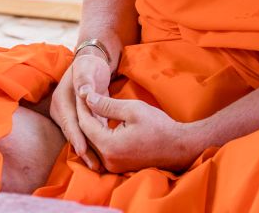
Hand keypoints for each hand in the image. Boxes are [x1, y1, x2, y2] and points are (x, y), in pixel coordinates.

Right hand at [48, 52, 111, 169]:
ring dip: (88, 151)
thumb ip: (85, 79)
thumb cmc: (90, 65)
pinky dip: (92, 145)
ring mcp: (69, 117)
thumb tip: (83, 93)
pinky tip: (101, 158)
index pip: (69, 121)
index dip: (76, 136)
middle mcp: (62, 110)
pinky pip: (84, 135)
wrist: (91, 63)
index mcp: (61, 99)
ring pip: (79, 136)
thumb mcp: (87, 67)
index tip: (83, 150)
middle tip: (95, 165)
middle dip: (83, 150)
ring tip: (99, 166)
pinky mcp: (77, 120)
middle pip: (72, 133)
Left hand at [78, 93, 202, 174]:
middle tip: (82, 97)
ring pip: (91, 143)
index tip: (81, 91)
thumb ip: (107, 105)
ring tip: (89, 106)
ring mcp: (112, 166)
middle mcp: (107, 160)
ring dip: (89, 125)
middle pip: (85, 135)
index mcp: (109, 146)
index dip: (82, 106)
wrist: (178, 147)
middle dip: (84, 115)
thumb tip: (87, 98)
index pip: (85, 124)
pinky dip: (97, 134)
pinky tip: (99, 120)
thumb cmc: (158, 126)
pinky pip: (100, 149)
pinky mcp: (117, 166)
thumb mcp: (132, 109)